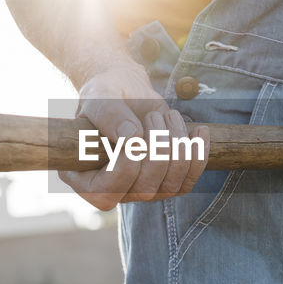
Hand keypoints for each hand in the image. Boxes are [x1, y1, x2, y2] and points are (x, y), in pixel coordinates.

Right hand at [60, 61, 209, 210]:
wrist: (128, 90)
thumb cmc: (105, 94)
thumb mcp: (99, 97)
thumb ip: (108, 115)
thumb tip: (131, 137)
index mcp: (84, 178)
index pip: (107, 192)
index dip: (126, 166)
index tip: (135, 132)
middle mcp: (113, 190)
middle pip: (144, 189)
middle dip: (157, 149)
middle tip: (153, 116)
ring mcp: (142, 190)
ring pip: (169, 186)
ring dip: (177, 147)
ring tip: (169, 116)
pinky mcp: (166, 182)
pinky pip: (187, 181)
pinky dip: (197, 155)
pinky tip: (198, 131)